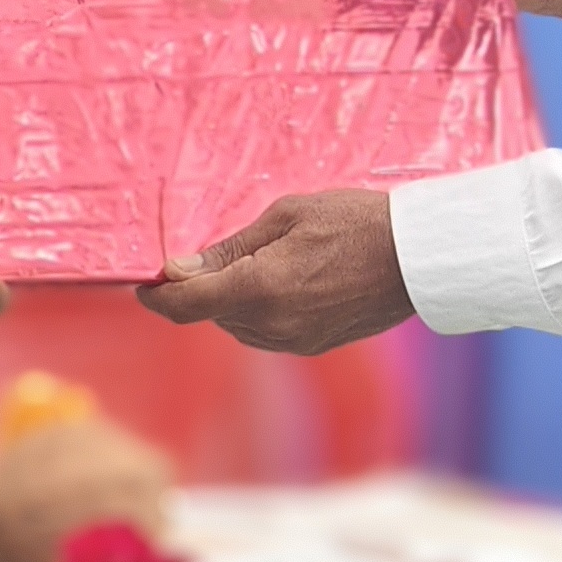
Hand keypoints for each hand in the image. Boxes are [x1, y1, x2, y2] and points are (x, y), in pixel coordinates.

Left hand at [140, 189, 412, 358]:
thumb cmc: (354, 222)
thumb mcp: (286, 216)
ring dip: (230, 300)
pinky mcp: (313, 345)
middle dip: (201, 289)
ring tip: (257, 261)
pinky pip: (265, 332)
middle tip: (208, 254)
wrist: (418, 258)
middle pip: (210, 315)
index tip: (143, 282)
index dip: (156, 296)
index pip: (185, 305)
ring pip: (236, 326)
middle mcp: (272, 324)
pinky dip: (257, 311)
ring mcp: (294, 341)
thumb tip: (180, 269)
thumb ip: (229, 248)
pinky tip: (280, 280)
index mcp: (259, 289)